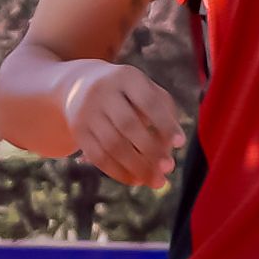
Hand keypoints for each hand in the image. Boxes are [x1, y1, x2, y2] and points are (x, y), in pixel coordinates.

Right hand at [51, 58, 188, 189]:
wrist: (80, 86)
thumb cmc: (129, 93)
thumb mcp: (147, 92)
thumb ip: (165, 115)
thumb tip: (172, 150)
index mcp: (126, 77)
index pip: (148, 101)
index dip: (165, 123)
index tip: (181, 143)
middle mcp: (102, 91)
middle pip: (128, 125)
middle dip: (151, 150)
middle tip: (170, 168)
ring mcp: (86, 111)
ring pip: (112, 145)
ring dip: (137, 167)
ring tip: (157, 181)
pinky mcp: (78, 131)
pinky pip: (98, 157)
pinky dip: (119, 172)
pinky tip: (136, 180)